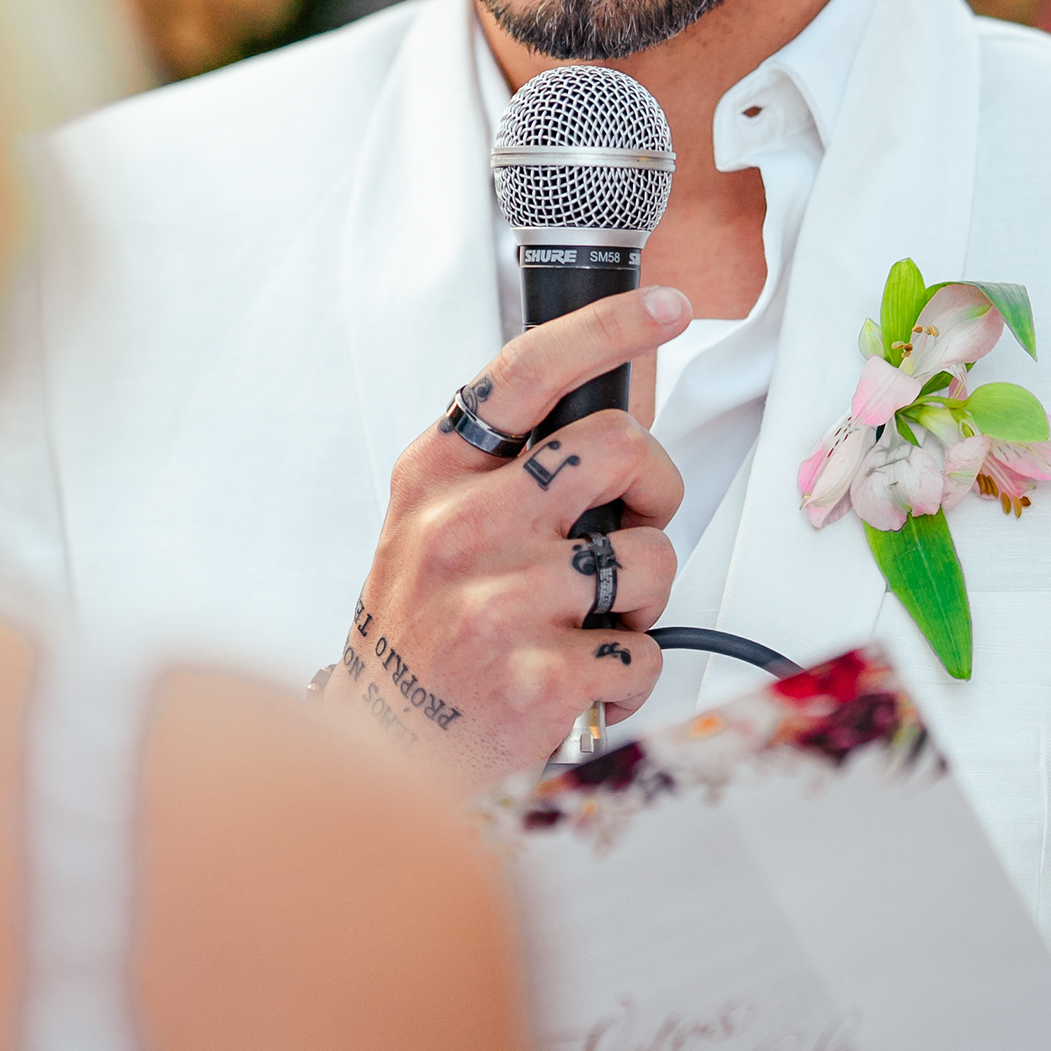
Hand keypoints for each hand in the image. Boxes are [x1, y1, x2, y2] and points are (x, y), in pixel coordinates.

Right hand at [320, 287, 689, 788]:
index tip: (666, 308)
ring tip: (589, 618)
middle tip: (633, 520)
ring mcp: (500, 604)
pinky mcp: (539, 678)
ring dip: (643, 594)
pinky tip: (582, 677)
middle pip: (620, 447)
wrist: (384, 741)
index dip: (608, 328)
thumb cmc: (425, 622)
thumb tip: (613, 422)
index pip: (528, 369)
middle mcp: (462, 527)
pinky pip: (645, 649)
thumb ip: (504, 464)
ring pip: (652, 557)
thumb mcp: (431, 517)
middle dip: (655, 485)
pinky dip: (630, 669)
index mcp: (437, 473)